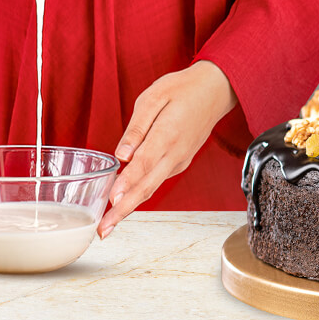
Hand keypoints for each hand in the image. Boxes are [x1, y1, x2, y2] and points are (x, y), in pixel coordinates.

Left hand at [98, 60, 237, 237]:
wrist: (214, 91)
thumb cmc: (182, 89)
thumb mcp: (154, 98)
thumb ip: (137, 128)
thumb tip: (121, 155)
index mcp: (168, 135)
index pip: (143, 164)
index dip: (127, 184)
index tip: (112, 201)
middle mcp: (175, 154)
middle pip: (147, 187)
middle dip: (124, 210)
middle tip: (104, 230)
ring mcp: (179, 161)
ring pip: (152, 187)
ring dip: (130, 206)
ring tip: (109, 223)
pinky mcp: (179, 162)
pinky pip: (157, 179)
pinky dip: (141, 192)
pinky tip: (124, 200)